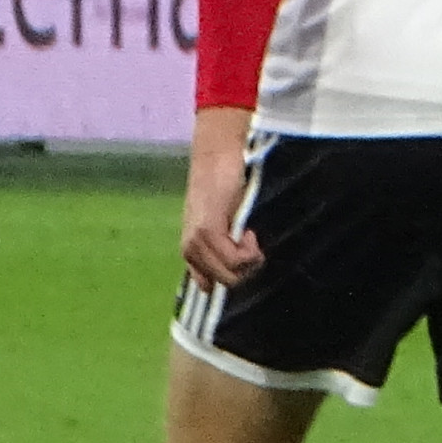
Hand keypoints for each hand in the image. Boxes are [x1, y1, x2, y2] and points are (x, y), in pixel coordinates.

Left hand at [181, 110, 263, 293]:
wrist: (218, 157)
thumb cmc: (226, 185)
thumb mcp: (223, 221)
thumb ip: (224, 243)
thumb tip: (241, 269)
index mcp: (191, 249)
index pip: (207, 285)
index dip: (233, 276)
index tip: (244, 255)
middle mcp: (190, 249)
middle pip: (225, 283)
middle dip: (246, 269)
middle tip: (251, 244)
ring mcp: (197, 241)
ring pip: (232, 274)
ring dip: (250, 259)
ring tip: (250, 234)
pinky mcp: (208, 231)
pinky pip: (235, 260)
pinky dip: (250, 250)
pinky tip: (250, 231)